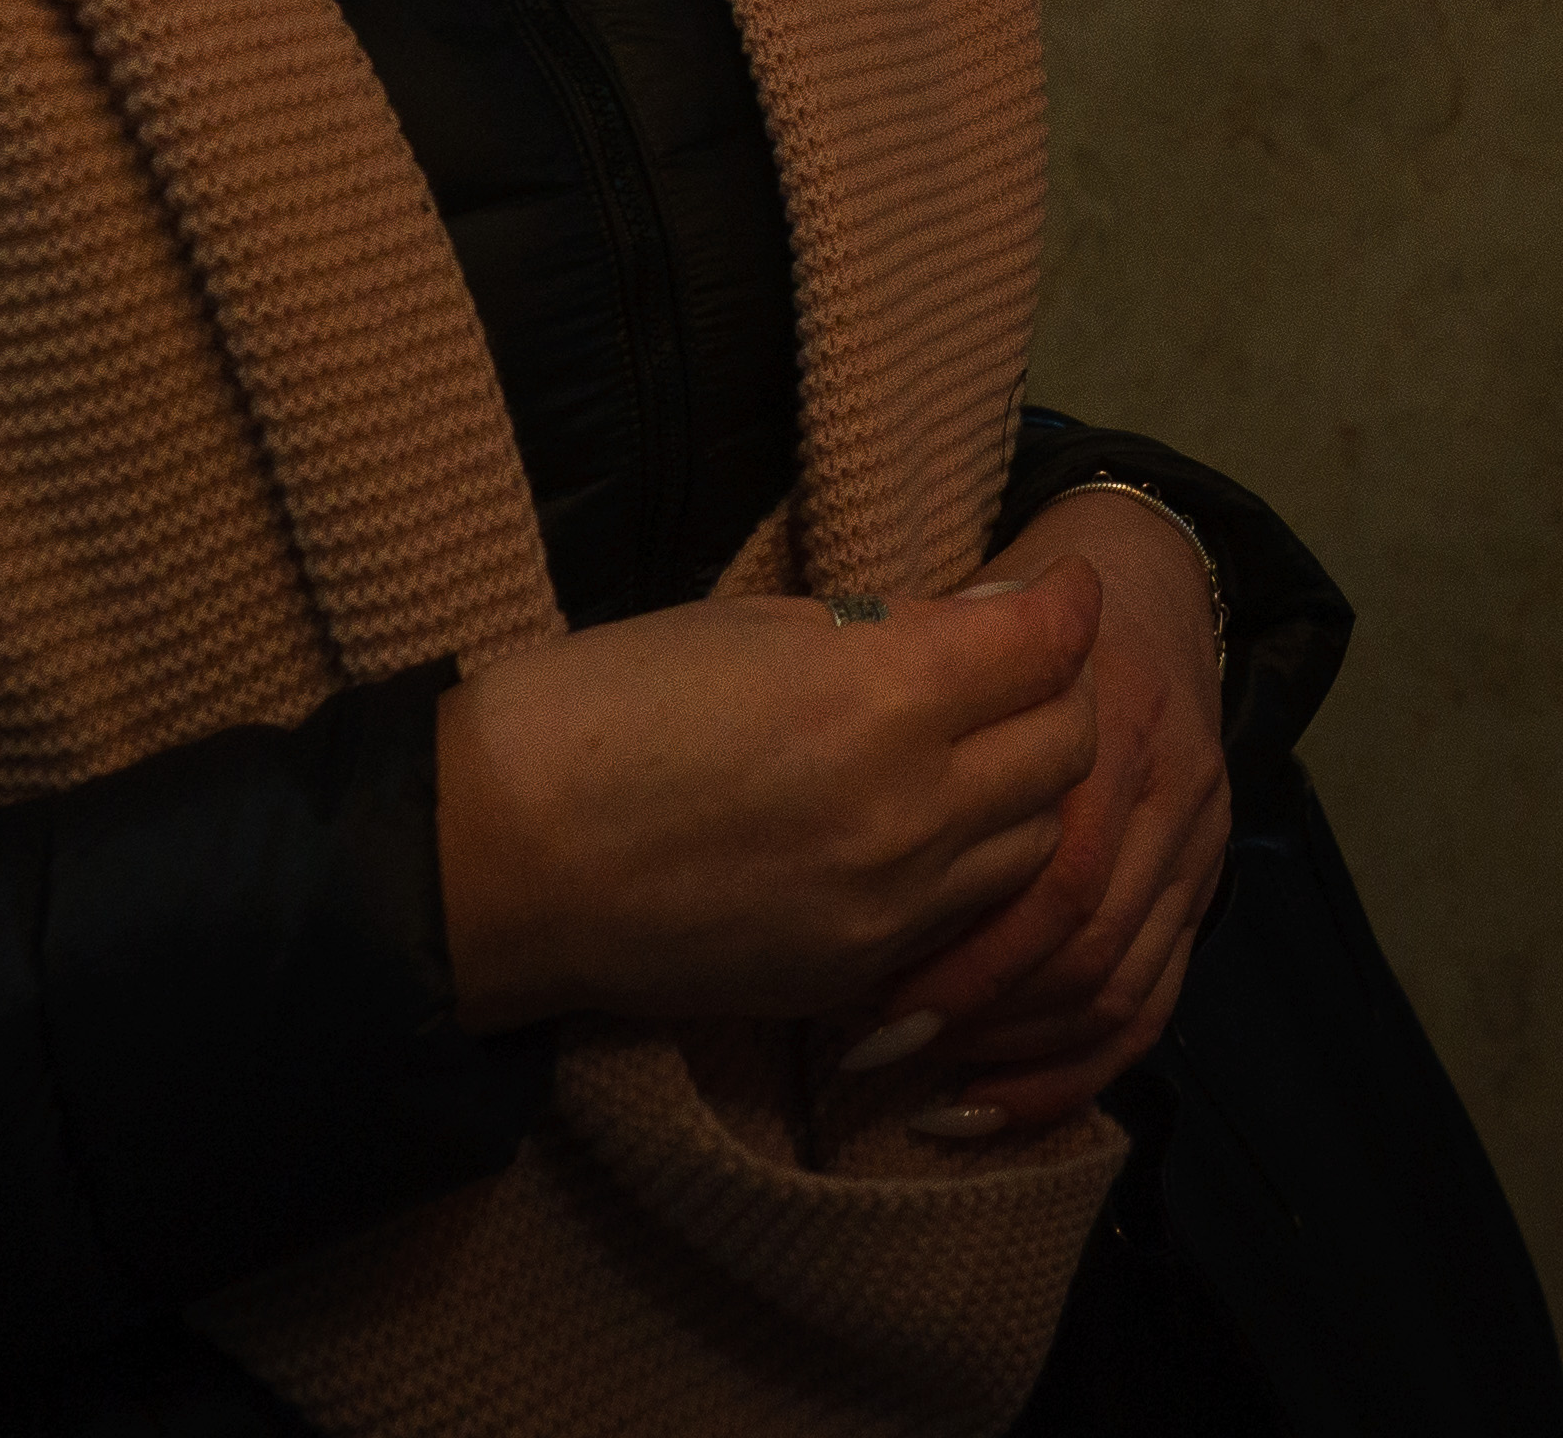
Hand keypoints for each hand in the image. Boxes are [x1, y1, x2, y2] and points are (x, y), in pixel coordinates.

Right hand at [429, 566, 1100, 1032]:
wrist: (496, 862)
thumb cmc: (605, 709)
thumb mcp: (757, 627)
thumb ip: (892, 631)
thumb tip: (991, 619)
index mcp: (884, 698)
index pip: (1042, 643)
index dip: (1064, 601)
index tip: (1063, 587)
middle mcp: (912, 810)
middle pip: (1065, 747)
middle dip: (1063, 691)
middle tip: (1030, 664)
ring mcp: (892, 908)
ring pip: (1037, 843)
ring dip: (1030, 788)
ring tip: (986, 747)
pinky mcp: (859, 975)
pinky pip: (967, 917)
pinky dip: (972, 870)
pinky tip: (931, 833)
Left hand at [838, 490, 1230, 1139]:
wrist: (1146, 574)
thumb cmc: (1018, 602)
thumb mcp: (958, 618)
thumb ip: (909, 683)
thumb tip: (794, 767)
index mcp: (1108, 711)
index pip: (1054, 866)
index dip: (958, 952)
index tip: (859, 997)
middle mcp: (1165, 782)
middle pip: (1084, 938)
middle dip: (977, 1009)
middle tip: (876, 1048)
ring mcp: (1194, 837)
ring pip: (1120, 985)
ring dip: (1018, 1051)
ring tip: (922, 1084)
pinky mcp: (1200, 881)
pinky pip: (1151, 1004)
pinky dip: (1071, 1071)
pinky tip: (991, 1108)